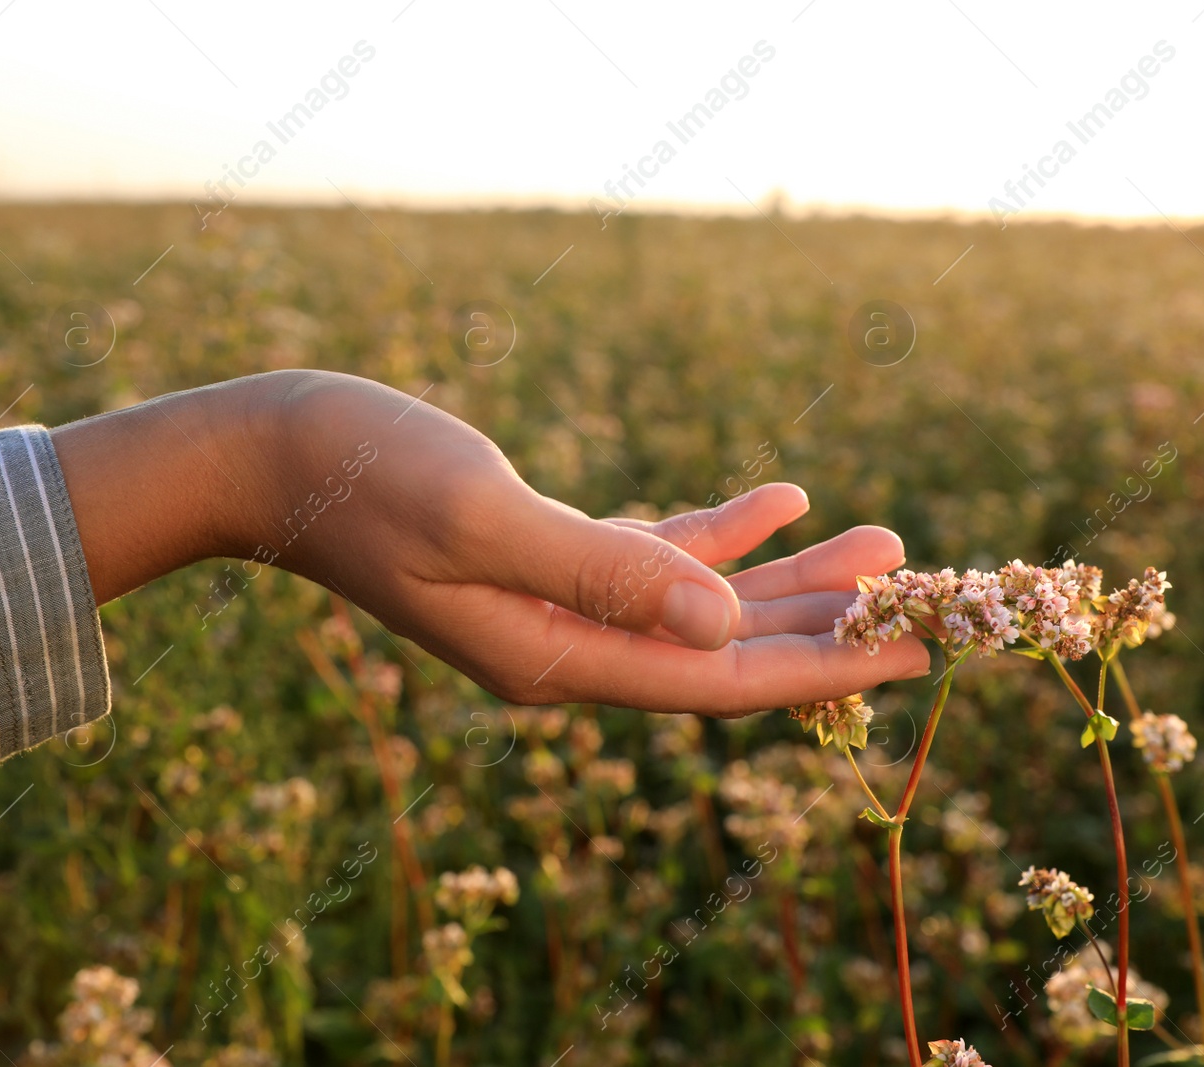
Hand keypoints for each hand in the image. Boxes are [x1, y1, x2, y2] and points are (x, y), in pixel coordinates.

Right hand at [56, 370, 930, 715]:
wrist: (271, 456)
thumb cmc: (362, 475)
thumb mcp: (483, 516)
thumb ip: (605, 572)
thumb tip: (723, 625)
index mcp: (559, 656)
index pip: (722, 679)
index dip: (828, 663)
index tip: (921, 646)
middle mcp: (570, 647)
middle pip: (728, 650)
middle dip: (831, 625)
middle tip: (932, 595)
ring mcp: (560, 606)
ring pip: (705, 607)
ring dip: (792, 578)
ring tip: (882, 543)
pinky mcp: (549, 557)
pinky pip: (659, 560)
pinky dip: (723, 539)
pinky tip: (783, 501)